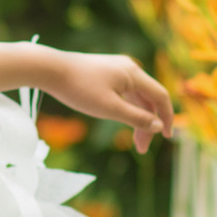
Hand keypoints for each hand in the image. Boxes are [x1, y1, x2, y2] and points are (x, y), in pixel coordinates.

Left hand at [42, 51, 174, 151]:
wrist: (49, 69)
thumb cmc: (78, 88)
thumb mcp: (109, 108)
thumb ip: (136, 118)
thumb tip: (158, 126)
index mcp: (133, 74)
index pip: (161, 96)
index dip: (167, 117)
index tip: (166, 138)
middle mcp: (129, 68)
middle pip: (149, 98)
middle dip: (149, 123)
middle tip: (141, 148)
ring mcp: (116, 68)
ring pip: (136, 96)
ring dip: (138, 118)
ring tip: (134, 142)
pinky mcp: (105, 72)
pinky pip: (125, 92)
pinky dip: (128, 108)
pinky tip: (122, 121)